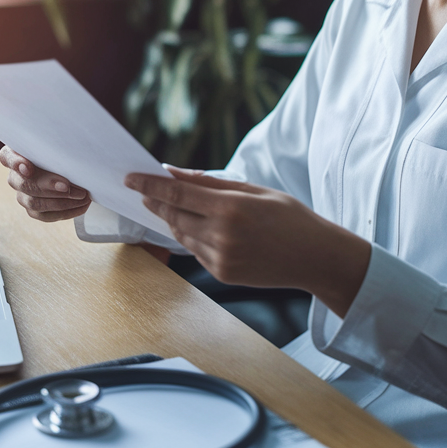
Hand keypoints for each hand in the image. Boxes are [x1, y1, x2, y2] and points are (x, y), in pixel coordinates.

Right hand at [0, 146, 90, 221]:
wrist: (66, 166)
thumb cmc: (60, 150)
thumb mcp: (56, 143)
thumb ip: (56, 144)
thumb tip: (74, 150)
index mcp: (15, 154)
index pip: (7, 157)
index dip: (16, 163)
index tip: (28, 168)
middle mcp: (16, 176)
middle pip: (24, 184)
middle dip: (48, 185)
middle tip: (67, 186)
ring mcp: (23, 195)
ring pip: (34, 203)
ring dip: (60, 201)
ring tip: (81, 196)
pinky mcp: (33, 210)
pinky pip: (45, 216)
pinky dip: (65, 212)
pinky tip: (80, 205)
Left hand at [125, 167, 370, 316]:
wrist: (315, 257)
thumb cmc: (290, 217)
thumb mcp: (255, 189)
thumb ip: (212, 183)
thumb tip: (176, 173)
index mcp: (231, 208)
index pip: (177, 194)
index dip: (149, 185)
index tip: (131, 177)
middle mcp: (222, 235)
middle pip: (173, 215)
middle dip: (155, 201)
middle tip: (142, 190)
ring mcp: (221, 258)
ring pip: (181, 234)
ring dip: (171, 219)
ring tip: (167, 205)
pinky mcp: (222, 274)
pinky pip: (195, 251)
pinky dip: (191, 236)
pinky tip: (196, 226)